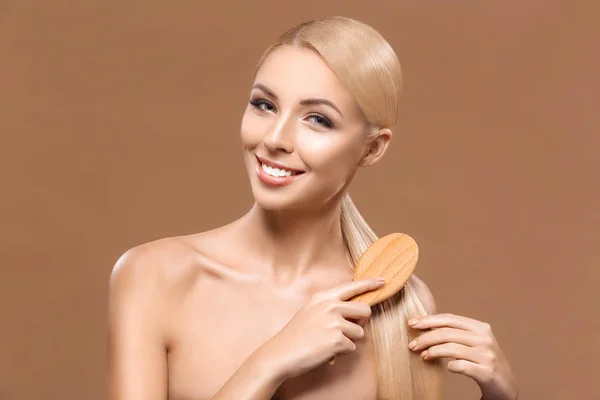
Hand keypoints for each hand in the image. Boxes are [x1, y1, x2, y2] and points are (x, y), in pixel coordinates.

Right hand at [258, 278, 384, 380]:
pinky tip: (325, 351)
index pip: (352, 286)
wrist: (280, 353)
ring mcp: (334, 322)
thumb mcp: (311, 311)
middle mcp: (330, 306)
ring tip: (328, 342)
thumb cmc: (296, 335)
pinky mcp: (337, 339)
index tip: (382, 281)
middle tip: (346, 330)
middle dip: (361, 322)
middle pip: (365, 310)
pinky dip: (341, 352)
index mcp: (323, 297)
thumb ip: (330, 306)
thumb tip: (354, 310)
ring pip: (360, 332)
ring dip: (348, 340)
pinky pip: (351, 347)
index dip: (369, 283)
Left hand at [407, 313, 518, 399]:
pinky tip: (446, 367)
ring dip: (433, 352)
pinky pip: (461, 366)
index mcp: (480, 327)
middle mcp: (484, 339)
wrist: (506, 385)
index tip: (411, 324)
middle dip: (426, 338)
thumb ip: (454, 333)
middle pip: (447, 333)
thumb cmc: (483, 361)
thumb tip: (425, 325)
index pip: (449, 319)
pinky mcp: (487, 372)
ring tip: (423, 356)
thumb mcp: (472, 342)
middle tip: (412, 345)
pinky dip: (450, 366)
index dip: (428, 320)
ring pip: (452, 348)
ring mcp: (486, 355)